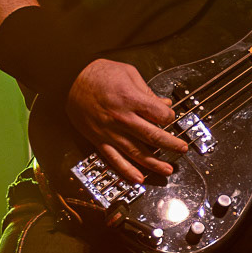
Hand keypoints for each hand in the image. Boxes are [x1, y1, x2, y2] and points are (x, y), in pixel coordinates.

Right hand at [66, 59, 187, 182]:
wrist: (69, 80)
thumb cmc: (98, 74)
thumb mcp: (128, 73)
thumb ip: (148, 91)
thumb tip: (165, 103)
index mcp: (130, 99)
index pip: (160, 115)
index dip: (169, 116)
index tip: (170, 116)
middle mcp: (122, 118)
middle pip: (153, 136)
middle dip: (171, 144)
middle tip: (182, 149)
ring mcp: (110, 131)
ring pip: (136, 152)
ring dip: (154, 163)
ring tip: (167, 170)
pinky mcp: (99, 140)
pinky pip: (114, 159)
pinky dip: (127, 170)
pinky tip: (138, 178)